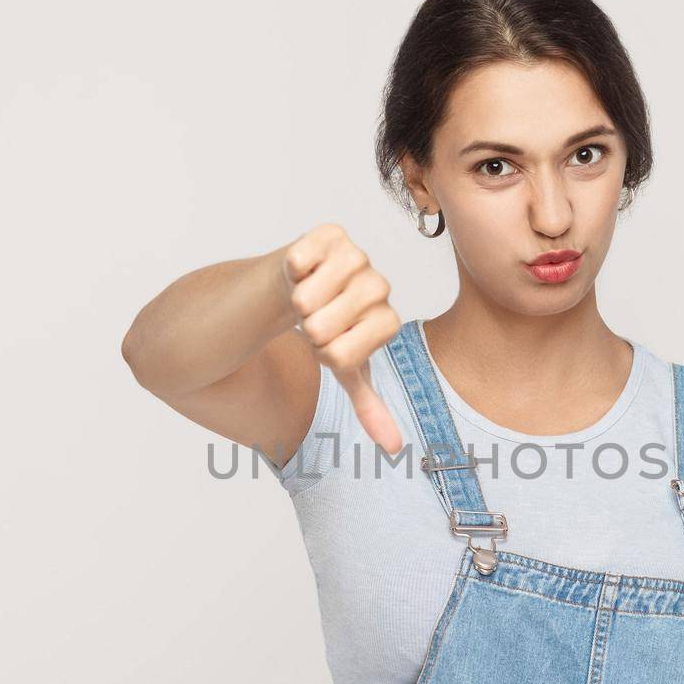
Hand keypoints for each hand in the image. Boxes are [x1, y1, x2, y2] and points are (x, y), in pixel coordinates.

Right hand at [278, 223, 404, 453]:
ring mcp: (355, 256)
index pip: (343, 355)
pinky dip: (289, 273)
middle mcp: (377, 285)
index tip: (328, 343)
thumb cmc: (326, 328)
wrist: (298, 287)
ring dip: (295, 303)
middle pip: (322, 328)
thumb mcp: (346, 369)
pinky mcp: (329, 234)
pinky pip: (298, 260)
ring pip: (306, 299)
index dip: (324, 355)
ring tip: (305, 297)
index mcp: (387, 320)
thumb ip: (369, 405)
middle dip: (306, 330)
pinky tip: (300, 271)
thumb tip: (394, 449)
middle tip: (312, 319)